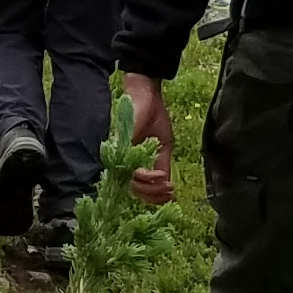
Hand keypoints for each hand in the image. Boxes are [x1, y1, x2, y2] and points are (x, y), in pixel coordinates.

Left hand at [121, 73, 174, 203]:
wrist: (148, 95)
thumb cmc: (154, 117)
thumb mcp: (164, 145)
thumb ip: (162, 165)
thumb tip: (166, 185)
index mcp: (137, 164)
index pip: (142, 190)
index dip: (156, 197)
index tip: (172, 194)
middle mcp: (127, 163)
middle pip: (137, 193)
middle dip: (155, 195)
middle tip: (168, 189)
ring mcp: (122, 157)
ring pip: (133, 186)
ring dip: (150, 187)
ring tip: (162, 179)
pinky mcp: (121, 147)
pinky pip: (130, 171)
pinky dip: (145, 176)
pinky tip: (156, 174)